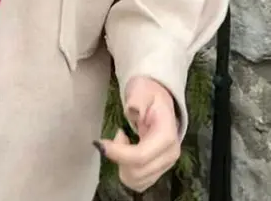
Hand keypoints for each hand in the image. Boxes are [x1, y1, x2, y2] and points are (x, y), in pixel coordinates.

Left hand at [96, 77, 180, 192]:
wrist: (159, 101)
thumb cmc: (148, 93)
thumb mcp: (142, 89)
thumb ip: (137, 99)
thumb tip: (133, 108)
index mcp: (167, 136)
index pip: (140, 155)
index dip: (118, 153)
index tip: (101, 143)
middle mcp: (169, 155)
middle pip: (137, 172)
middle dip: (119, 156)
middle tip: (118, 134)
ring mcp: (165, 166)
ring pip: (136, 181)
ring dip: (122, 164)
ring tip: (124, 141)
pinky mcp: (158, 171)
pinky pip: (138, 182)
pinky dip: (127, 170)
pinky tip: (127, 151)